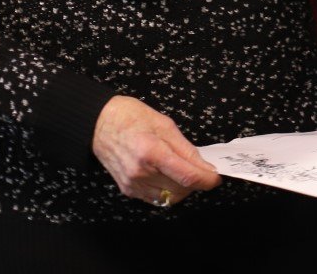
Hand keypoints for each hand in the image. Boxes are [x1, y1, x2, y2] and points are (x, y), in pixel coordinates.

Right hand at [91, 95, 220, 208]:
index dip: (207, 180)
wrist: (100, 124)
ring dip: (183, 189)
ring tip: (185, 172)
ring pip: (169, 198)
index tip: (216, 177)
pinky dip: (168, 191)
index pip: (187, 176)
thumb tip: (205, 166)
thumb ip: (187, 149)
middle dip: (197, 183)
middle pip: (180, 190)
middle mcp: (141, 172)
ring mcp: (133, 183)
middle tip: (202, 170)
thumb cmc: (131, 118)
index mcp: (152, 152)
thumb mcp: (166, 125)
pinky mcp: (128, 189)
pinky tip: (170, 177)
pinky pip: (155, 198)